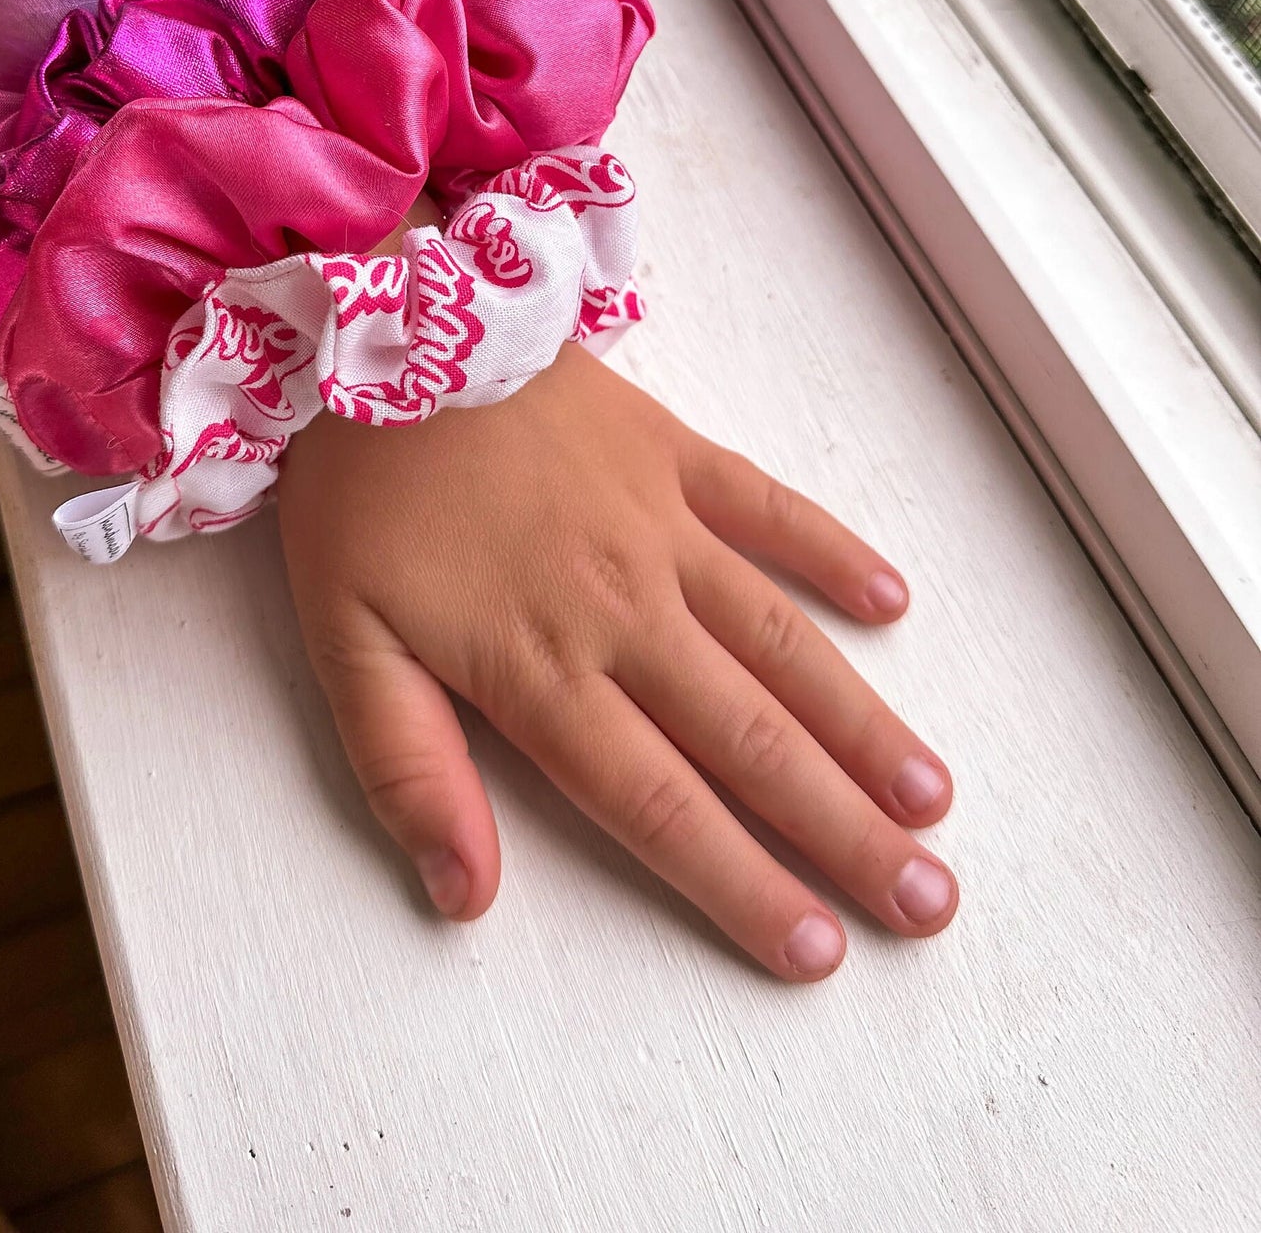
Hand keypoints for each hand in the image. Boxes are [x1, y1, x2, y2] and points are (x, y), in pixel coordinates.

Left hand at [279, 339, 956, 980]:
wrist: (384, 327)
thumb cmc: (358, 491)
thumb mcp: (343, 642)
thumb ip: (409, 769)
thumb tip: (464, 895)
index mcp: (542, 669)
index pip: (660, 805)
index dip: (742, 885)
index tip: (817, 949)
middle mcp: (623, 609)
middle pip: (750, 741)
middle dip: (844, 832)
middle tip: (928, 901)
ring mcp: (659, 526)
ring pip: (781, 643)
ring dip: (863, 725)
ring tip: (933, 796)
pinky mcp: (672, 452)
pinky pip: (771, 509)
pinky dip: (833, 554)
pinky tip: (891, 602)